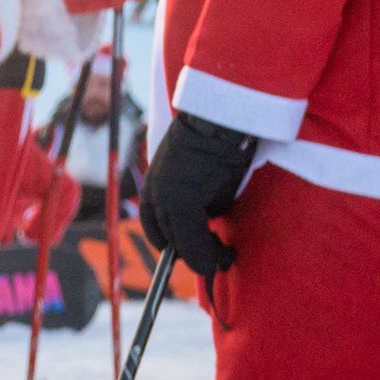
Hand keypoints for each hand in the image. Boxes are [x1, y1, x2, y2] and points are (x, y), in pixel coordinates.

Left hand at [140, 112, 258, 275]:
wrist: (219, 123)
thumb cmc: (216, 147)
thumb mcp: (198, 181)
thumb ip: (197, 204)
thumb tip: (208, 228)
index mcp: (154, 188)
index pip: (156, 228)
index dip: (175, 245)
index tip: (192, 252)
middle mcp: (154, 196)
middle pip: (168, 240)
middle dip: (192, 254)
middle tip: (219, 257)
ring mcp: (164, 200)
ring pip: (179, 244)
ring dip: (203, 257)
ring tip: (225, 256)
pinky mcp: (181, 202)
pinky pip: (191, 240)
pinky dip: (207, 254)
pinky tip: (224, 254)